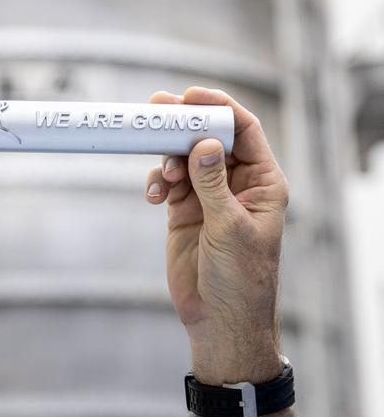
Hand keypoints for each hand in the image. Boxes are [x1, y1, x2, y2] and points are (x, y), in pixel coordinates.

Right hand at [144, 86, 288, 384]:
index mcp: (263, 182)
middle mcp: (236, 183)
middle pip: (209, 136)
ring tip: (162, 176)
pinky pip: (167, 183)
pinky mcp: (183, 211)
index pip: (244, 131)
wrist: (220, 320)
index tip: (191, 96)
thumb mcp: (229, 227)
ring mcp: (208, 196)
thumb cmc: (239, 277)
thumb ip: (213, 183)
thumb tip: (203, 142)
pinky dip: (156, 183)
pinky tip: (152, 197)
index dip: (219, 108)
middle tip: (157, 108)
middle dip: (184, 122)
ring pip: (184, 157)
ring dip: (167, 156)